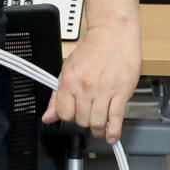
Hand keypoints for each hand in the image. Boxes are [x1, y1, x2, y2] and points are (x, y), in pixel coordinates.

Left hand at [42, 18, 140, 143]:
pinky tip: (111, 136)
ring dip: (98, 129)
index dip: (69, 116)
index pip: (64, 113)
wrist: (114, 33)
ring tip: (100, 126)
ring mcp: (104, 91)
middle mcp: (85, 88)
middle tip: (89, 115)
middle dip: (84, 121)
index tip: (74, 114)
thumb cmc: (93, 48)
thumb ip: (57, 95)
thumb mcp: (68, 68)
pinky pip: (116, 118)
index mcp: (70, 81)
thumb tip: (48, 116)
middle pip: (81, 120)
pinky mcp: (121, 93)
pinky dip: (113, 131)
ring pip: (97, 123)